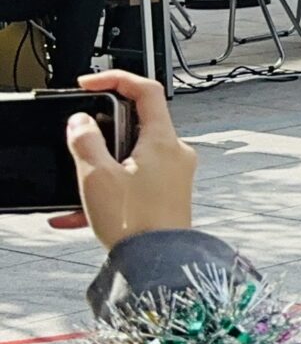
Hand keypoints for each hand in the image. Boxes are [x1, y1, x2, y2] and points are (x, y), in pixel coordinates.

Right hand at [50, 71, 195, 247]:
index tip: (89, 84)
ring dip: (101, 169)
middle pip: (137, 124)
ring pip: (131, 157)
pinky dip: (109, 190)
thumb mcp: (96, 176)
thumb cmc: (135, 223)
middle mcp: (176, 154)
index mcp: (164, 141)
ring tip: (80, 188)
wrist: (159, 265)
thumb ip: (85, 142)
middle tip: (82, 145)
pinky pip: (134, 182)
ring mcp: (175, 175)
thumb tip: (81, 121)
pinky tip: (80, 214)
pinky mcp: (169, 195)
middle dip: (103, 133)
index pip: (147, 90)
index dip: (117, 79)